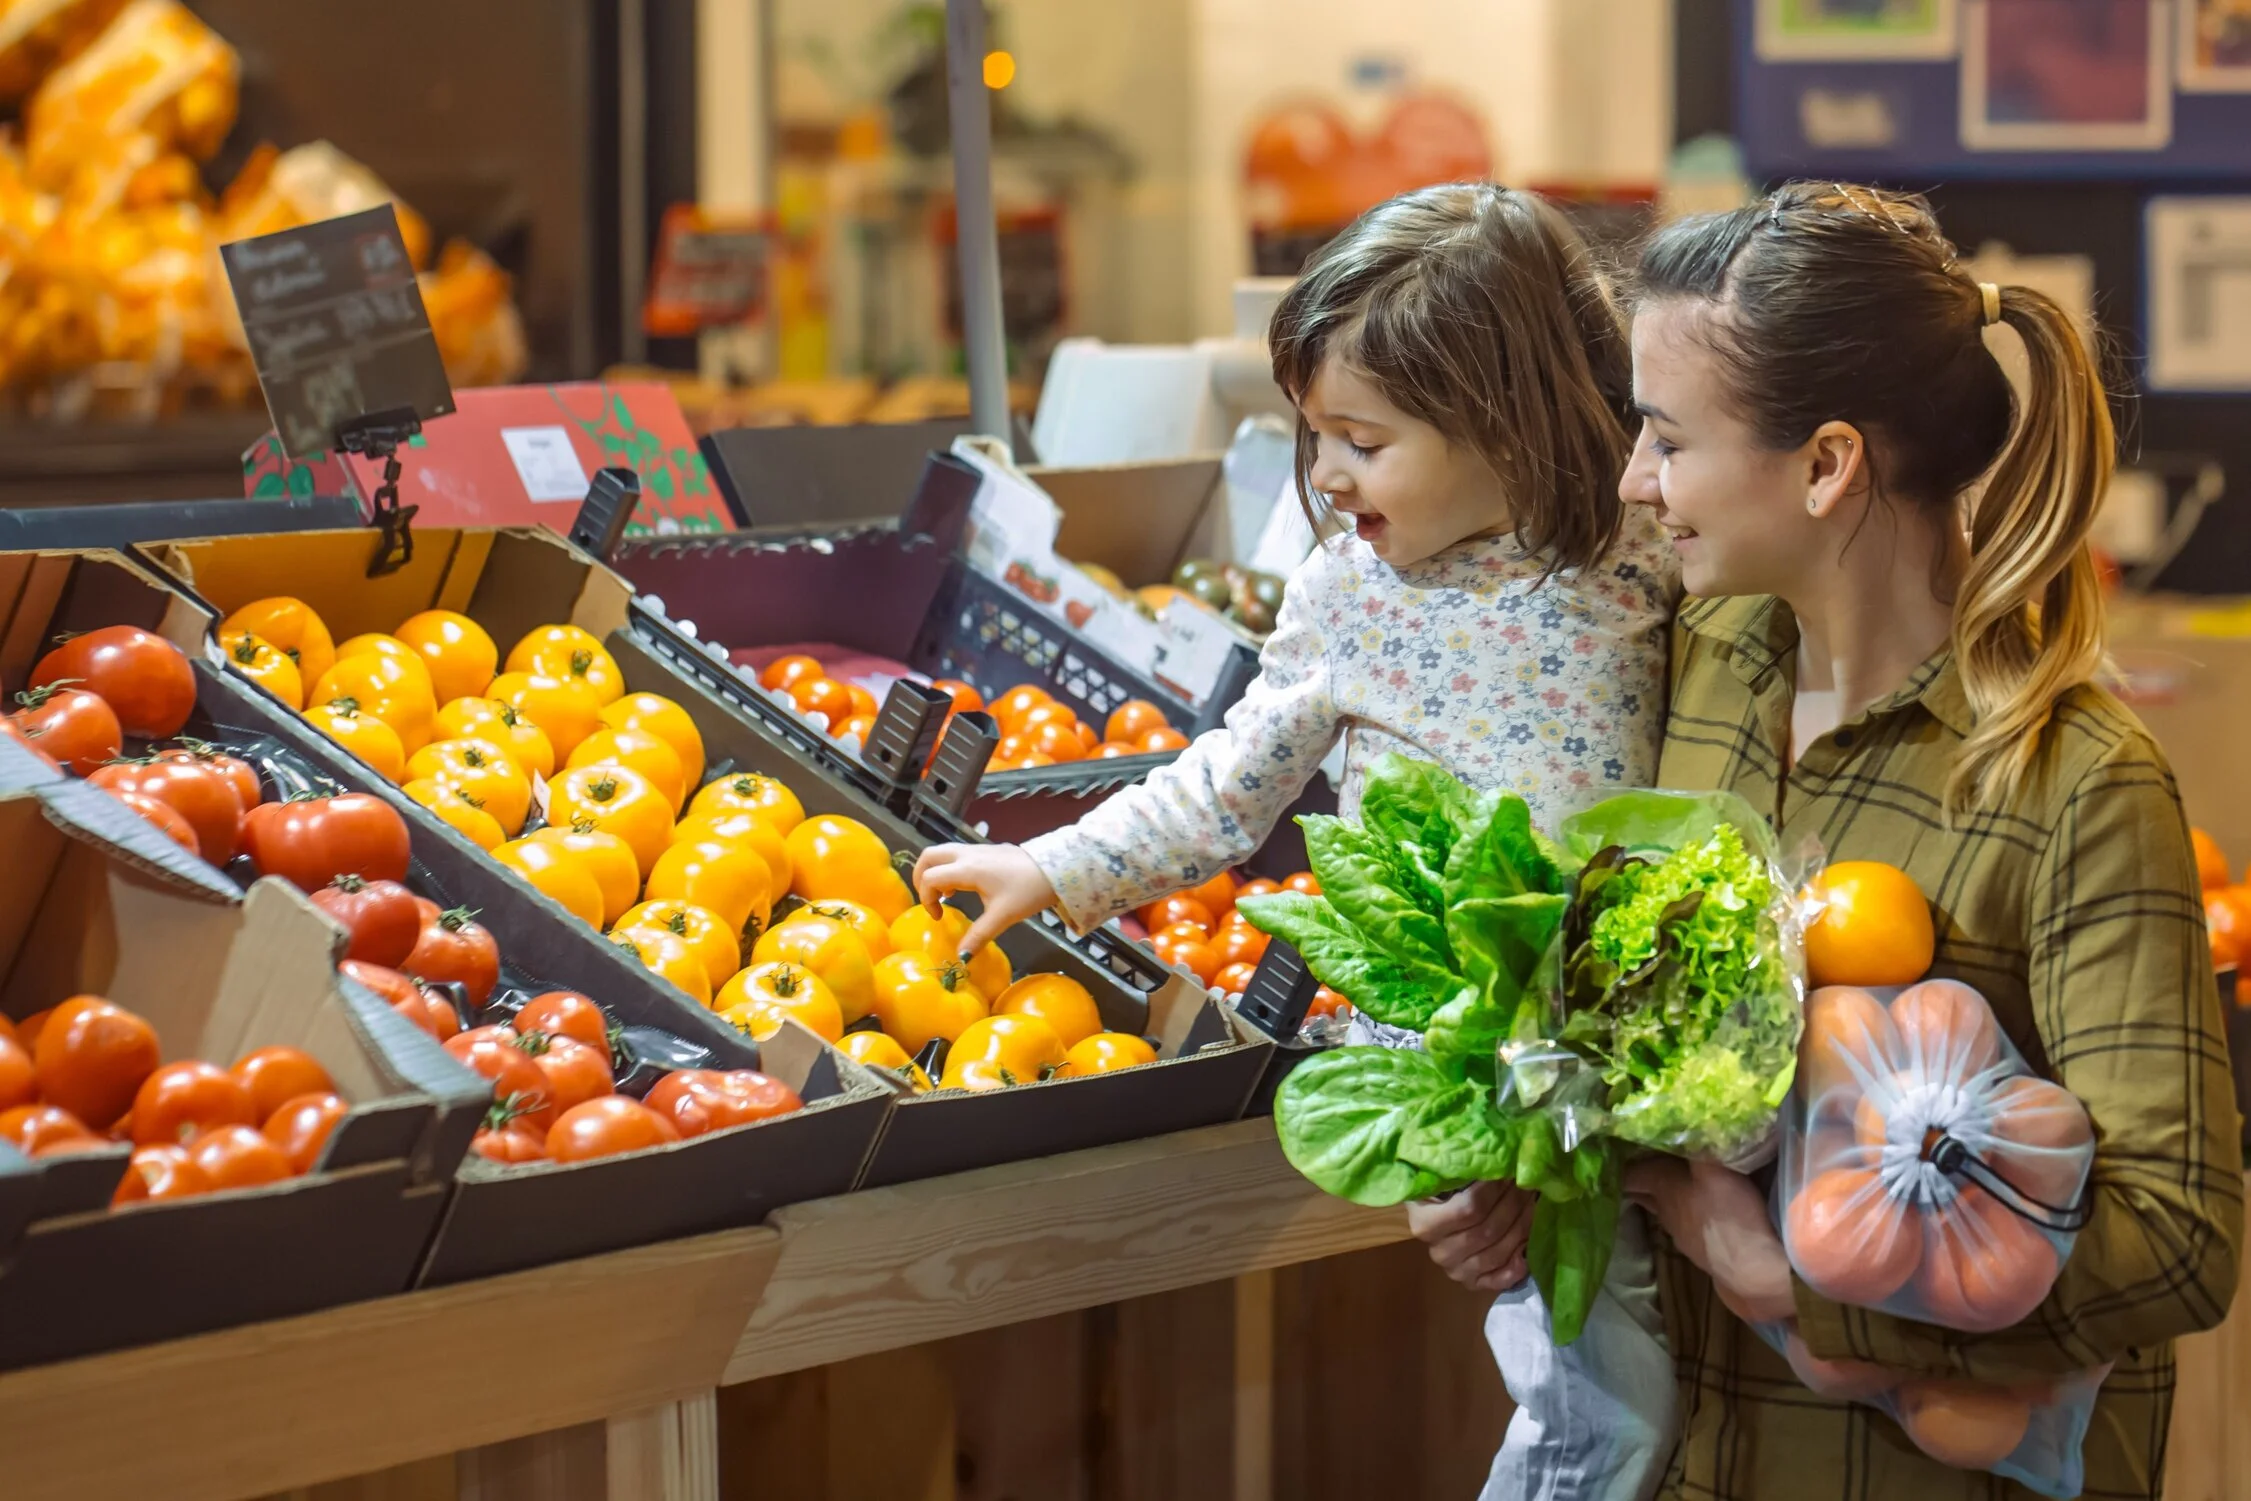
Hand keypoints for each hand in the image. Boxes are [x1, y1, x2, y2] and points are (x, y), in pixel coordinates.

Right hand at [911, 843, 1058, 952]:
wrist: (1056, 869)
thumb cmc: (1028, 891)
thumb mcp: (1002, 917)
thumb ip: (978, 936)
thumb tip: (961, 958)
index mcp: (967, 869)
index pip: (930, 878)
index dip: (926, 899)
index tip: (939, 917)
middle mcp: (967, 854)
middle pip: (929, 856)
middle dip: (921, 877)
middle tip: (930, 899)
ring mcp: (977, 849)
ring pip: (943, 852)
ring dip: (936, 871)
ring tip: (947, 895)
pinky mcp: (987, 849)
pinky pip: (957, 854)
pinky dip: (950, 867)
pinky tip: (963, 887)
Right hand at [1406, 1180, 1535, 1293]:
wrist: (1429, 1217)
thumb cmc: (1437, 1192)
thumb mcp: (1440, 1178)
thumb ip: (1461, 1172)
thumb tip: (1497, 1156)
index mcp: (1425, 1223)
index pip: (1469, 1209)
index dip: (1496, 1190)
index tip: (1510, 1170)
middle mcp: (1439, 1252)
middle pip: (1487, 1231)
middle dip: (1513, 1204)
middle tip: (1528, 1183)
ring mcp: (1455, 1271)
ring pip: (1497, 1253)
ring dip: (1521, 1227)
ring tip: (1533, 1204)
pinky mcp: (1471, 1283)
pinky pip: (1499, 1279)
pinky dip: (1517, 1265)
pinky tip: (1528, 1246)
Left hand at [1625, 1157, 1795, 1324]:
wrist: (1754, 1269)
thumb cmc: (1728, 1213)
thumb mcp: (1714, 1168)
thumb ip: (1699, 1140)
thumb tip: (1683, 1108)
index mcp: (1660, 1186)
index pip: (1627, 1173)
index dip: (1619, 1158)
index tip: (1616, 1144)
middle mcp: (1664, 1210)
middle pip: (1643, 1190)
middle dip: (1642, 1173)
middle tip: (1646, 1152)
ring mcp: (1682, 1232)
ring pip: (1664, 1207)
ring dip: (1666, 1191)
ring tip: (1677, 1173)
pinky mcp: (1702, 1247)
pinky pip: (1687, 1221)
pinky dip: (1689, 1208)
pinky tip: (1704, 1203)